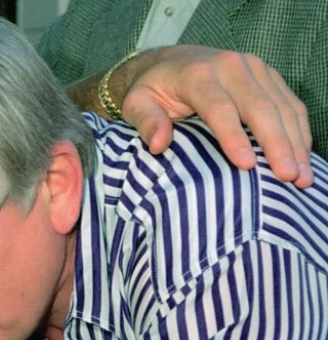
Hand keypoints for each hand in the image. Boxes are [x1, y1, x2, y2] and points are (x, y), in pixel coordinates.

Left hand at [116, 45, 312, 187]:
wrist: (171, 61)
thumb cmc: (153, 89)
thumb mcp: (137, 103)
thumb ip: (146, 122)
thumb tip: (157, 145)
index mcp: (198, 74)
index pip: (220, 108)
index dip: (234, 137)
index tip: (246, 165)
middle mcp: (231, 66)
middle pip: (259, 107)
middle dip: (276, 143)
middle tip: (286, 176)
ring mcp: (255, 69)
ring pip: (282, 107)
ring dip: (295, 142)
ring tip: (301, 176)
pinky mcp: (269, 76)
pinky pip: (291, 105)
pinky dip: (299, 132)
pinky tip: (303, 158)